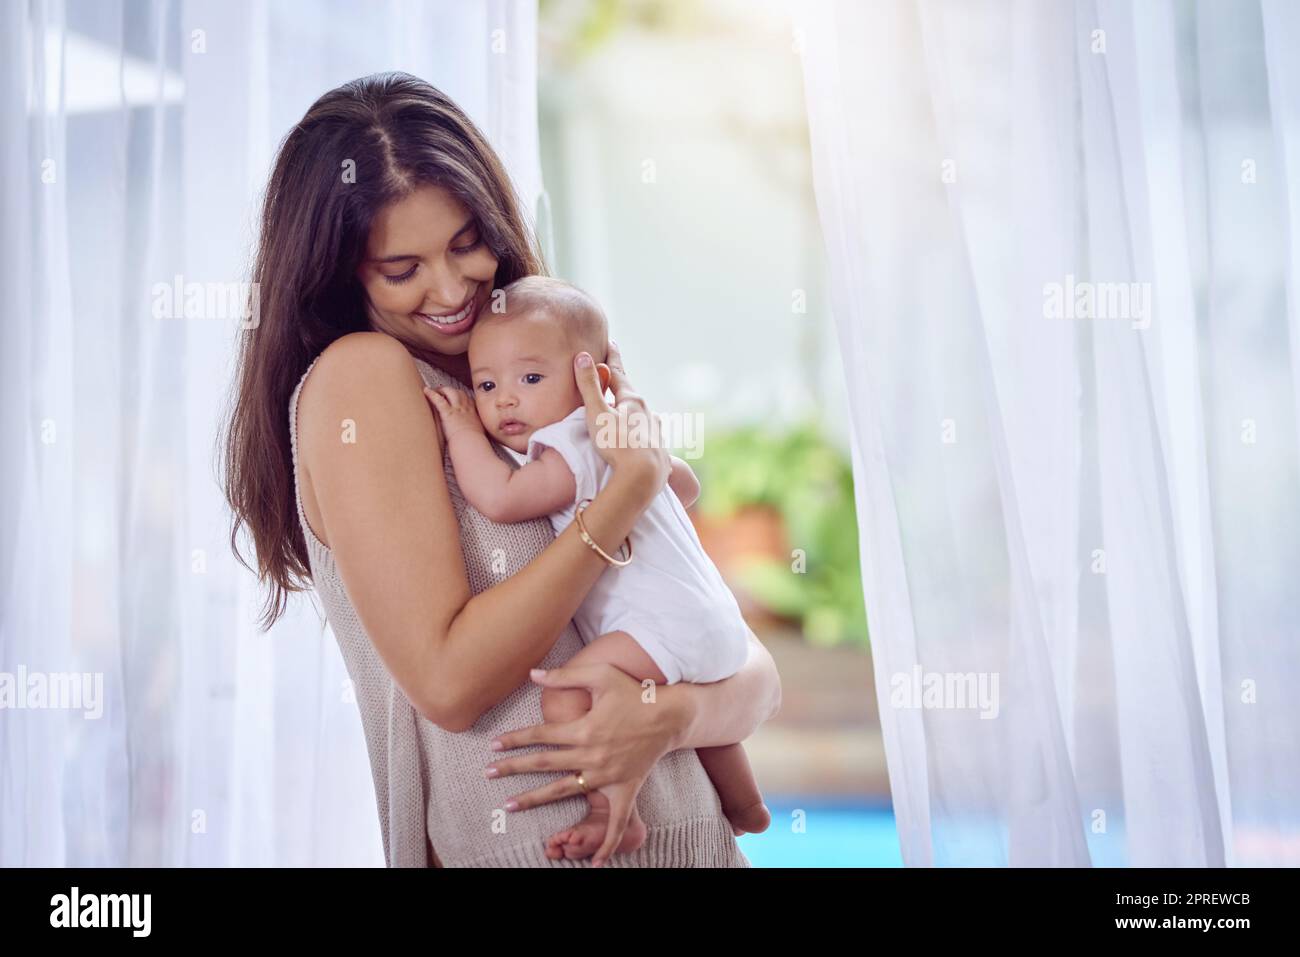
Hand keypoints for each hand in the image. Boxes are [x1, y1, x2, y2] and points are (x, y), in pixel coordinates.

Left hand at [423, 385, 483, 441]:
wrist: (471, 443)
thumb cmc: (474, 443)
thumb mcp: (478, 434)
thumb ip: (475, 431)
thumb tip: (475, 435)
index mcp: (473, 414)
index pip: (469, 400)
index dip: (463, 397)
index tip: (459, 398)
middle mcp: (465, 409)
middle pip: (460, 393)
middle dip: (452, 390)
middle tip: (444, 392)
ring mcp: (457, 409)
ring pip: (450, 392)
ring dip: (442, 390)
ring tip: (435, 390)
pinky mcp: (448, 413)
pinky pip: (439, 400)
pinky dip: (432, 394)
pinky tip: (426, 391)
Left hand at [486, 663, 686, 865]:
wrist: (670, 714)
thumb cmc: (634, 692)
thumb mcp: (601, 674)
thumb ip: (565, 675)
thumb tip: (531, 675)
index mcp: (585, 729)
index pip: (540, 735)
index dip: (515, 739)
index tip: (493, 745)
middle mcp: (592, 755)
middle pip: (544, 764)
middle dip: (513, 768)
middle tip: (487, 773)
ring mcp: (607, 776)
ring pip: (563, 791)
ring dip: (534, 800)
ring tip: (509, 806)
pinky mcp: (625, 789)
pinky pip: (616, 822)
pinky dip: (606, 843)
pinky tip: (595, 863)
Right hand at [574, 340, 668, 493]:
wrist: (643, 479)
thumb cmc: (617, 445)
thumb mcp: (597, 413)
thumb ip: (590, 386)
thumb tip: (583, 356)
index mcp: (633, 400)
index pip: (619, 373)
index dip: (612, 358)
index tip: (611, 343)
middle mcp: (648, 413)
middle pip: (631, 395)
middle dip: (621, 386)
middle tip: (613, 376)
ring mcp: (656, 432)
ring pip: (641, 416)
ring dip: (631, 411)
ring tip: (624, 409)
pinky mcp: (659, 452)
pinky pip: (646, 436)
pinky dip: (638, 432)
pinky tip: (638, 438)